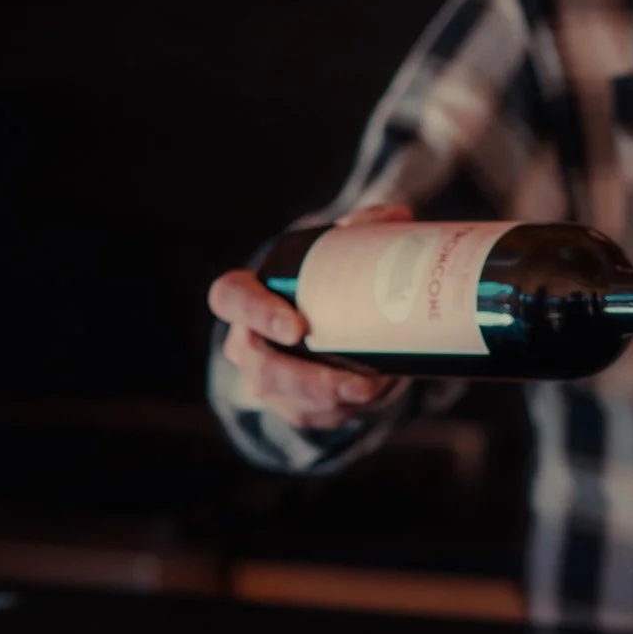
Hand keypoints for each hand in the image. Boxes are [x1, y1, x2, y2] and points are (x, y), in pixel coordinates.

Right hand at [208, 204, 412, 431]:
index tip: (297, 326)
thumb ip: (359, 231)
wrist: (313, 323)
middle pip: (264, 368)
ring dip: (335, 401)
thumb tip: (401, 216)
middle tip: (358, 382)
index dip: (257, 314)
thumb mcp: (329, 253)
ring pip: (291, 400)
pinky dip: (345, 410)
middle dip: (310, 381)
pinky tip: (373, 397)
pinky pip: (313, 417)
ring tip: (376, 390)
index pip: (232, 299)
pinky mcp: (291, 407)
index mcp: (245, 296)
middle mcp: (246, 343)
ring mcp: (266, 381)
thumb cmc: (316, 282)